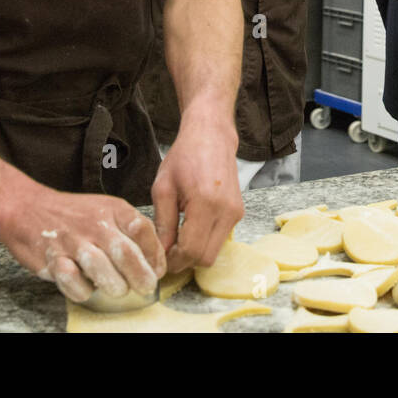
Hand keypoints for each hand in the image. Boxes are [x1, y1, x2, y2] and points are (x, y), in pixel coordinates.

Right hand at [0, 186, 163, 302]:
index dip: (154, 253)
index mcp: (113, 209)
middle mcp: (95, 223)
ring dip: (114, 284)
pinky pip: (71, 280)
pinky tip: (87, 289)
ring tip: (119, 290)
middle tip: (146, 287)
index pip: (143, 229)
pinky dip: (82, 289)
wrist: (28, 207)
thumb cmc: (75, 215)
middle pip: (125, 251)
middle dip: (140, 274)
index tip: (158, 270)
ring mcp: (73, 241)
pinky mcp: (52, 258)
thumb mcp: (108, 210)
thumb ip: (130, 231)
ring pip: (100, 267)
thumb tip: (156, 262)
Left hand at [152, 117, 242, 271]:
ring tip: (176, 238)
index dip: (172, 261)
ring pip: (214, 252)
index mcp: (205, 203)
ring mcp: (235, 213)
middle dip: (183, 261)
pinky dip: (204, 242)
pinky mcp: (238, 213)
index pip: (190, 250)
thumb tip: (159, 253)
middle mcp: (226, 211)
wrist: (211, 136)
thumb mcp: (163, 188)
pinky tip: (190, 228)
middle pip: (205, 258)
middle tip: (165, 253)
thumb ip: (162, 223)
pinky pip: (220, 239)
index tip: (158, 260)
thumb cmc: (184, 157)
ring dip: (194, 252)